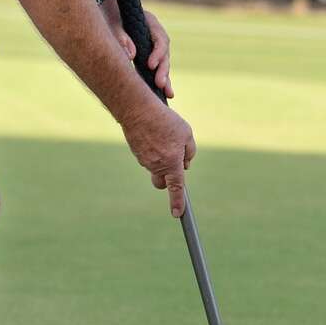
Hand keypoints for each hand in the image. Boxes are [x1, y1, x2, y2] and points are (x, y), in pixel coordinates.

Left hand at [109, 11, 172, 99]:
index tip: (150, 66)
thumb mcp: (113, 22)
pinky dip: (159, 79)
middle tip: (160, 84)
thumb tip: (130, 56)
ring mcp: (152, 45)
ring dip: (165, 78)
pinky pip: (156, 67)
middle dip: (163, 70)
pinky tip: (163, 94)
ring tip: (168, 94)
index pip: (160, 39)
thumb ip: (121, 36)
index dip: (157, 53)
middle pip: (164, 53)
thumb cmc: (109, 14)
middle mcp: (154, 34)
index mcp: (150, 22)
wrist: (106, 9)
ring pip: (162, 62)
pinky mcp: (147, 54)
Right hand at [122, 101, 196, 216]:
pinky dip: (152, 149)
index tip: (177, 214)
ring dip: (161, 158)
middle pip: (161, 182)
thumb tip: (185, 164)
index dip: (177, 202)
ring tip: (164, 137)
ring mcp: (144, 160)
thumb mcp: (186, 133)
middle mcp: (156, 165)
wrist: (138, 110)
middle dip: (167, 181)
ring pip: (155, 166)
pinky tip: (154, 134)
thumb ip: (189, 151)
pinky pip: (147, 156)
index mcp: (172, 163)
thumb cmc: (165, 120)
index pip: (176, 188)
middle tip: (173, 166)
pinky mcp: (136, 152)